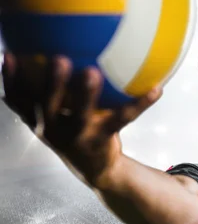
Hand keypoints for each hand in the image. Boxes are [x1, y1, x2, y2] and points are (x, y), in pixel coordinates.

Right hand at [1, 53, 162, 184]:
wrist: (96, 169)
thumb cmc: (75, 130)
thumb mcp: (56, 115)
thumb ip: (46, 92)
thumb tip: (34, 54)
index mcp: (39, 119)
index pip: (19, 99)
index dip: (11, 79)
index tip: (8, 55)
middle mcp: (53, 129)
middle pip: (46, 105)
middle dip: (50, 83)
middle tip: (57, 58)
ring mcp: (78, 137)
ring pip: (80, 115)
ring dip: (86, 94)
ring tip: (93, 72)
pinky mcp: (102, 139)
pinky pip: (123, 118)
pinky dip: (140, 103)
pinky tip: (156, 88)